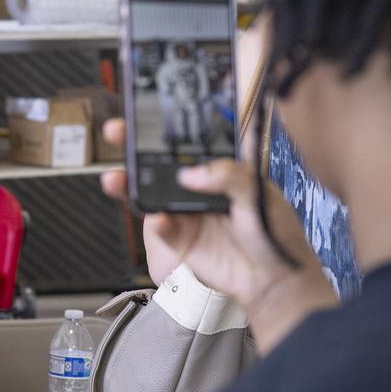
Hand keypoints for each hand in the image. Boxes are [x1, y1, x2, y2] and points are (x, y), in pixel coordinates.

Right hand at [99, 118, 334, 349]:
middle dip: (133, 145)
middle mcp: (197, 187)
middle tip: (116, 131)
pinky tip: (158, 218)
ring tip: (115, 178)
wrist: (274, 281)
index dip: (166, 124)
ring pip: (149, 192)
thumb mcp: (259, 193)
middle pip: (158, 162)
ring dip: (128, 182)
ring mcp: (185, 212)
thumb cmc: (275, 232)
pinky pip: (160, 226)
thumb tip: (190, 174)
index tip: (145, 110)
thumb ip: (229, 175)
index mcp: (217, 168)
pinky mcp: (179, 238)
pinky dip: (154, 220)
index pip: (188, 140)